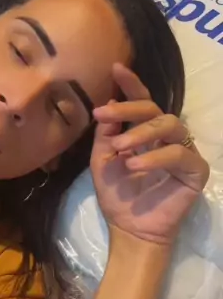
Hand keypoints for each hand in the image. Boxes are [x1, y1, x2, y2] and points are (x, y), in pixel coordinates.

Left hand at [90, 64, 209, 245]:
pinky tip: (134, 166)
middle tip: (104, 114)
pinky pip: (178, 154)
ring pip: (169, 124)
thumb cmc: (118, 196)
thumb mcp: (103, 160)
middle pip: (154, 109)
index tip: (116, 68)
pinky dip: (155, 156)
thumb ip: (107, 133)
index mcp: (146, 132)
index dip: (131, 85)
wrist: (130, 230)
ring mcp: (184, 151)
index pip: (142, 103)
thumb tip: (109, 102)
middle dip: (128, 109)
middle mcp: (168, 137)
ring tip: (119, 148)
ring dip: (140, 132)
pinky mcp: (196, 170)